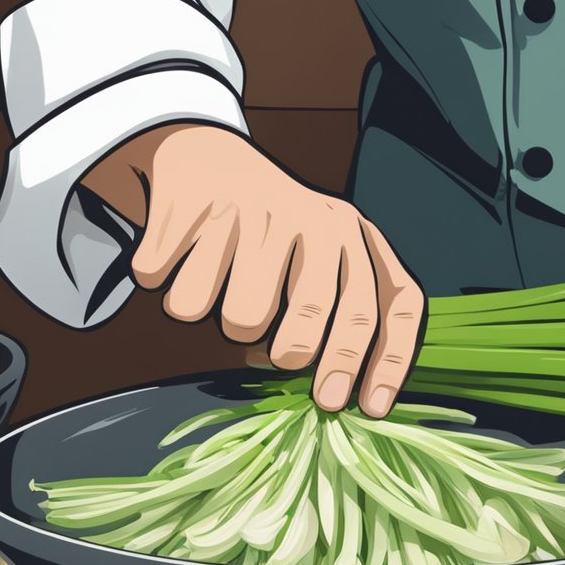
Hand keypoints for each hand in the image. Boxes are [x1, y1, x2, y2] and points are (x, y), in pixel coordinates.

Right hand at [83, 124, 422, 415]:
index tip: (367, 408)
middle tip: (278, 360)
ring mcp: (257, 208)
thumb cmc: (278, 235)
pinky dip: (172, 288)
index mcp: (358, 237)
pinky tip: (183, 262)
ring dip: (225, 325)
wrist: (210, 156)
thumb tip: (333, 397)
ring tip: (227, 296)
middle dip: (295, 354)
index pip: (392, 304)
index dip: (387, 362)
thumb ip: (338, 318)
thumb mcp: (325, 262)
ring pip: (241, 316)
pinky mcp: (196, 205)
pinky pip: (178, 289)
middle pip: (315, 313)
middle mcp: (317, 218)